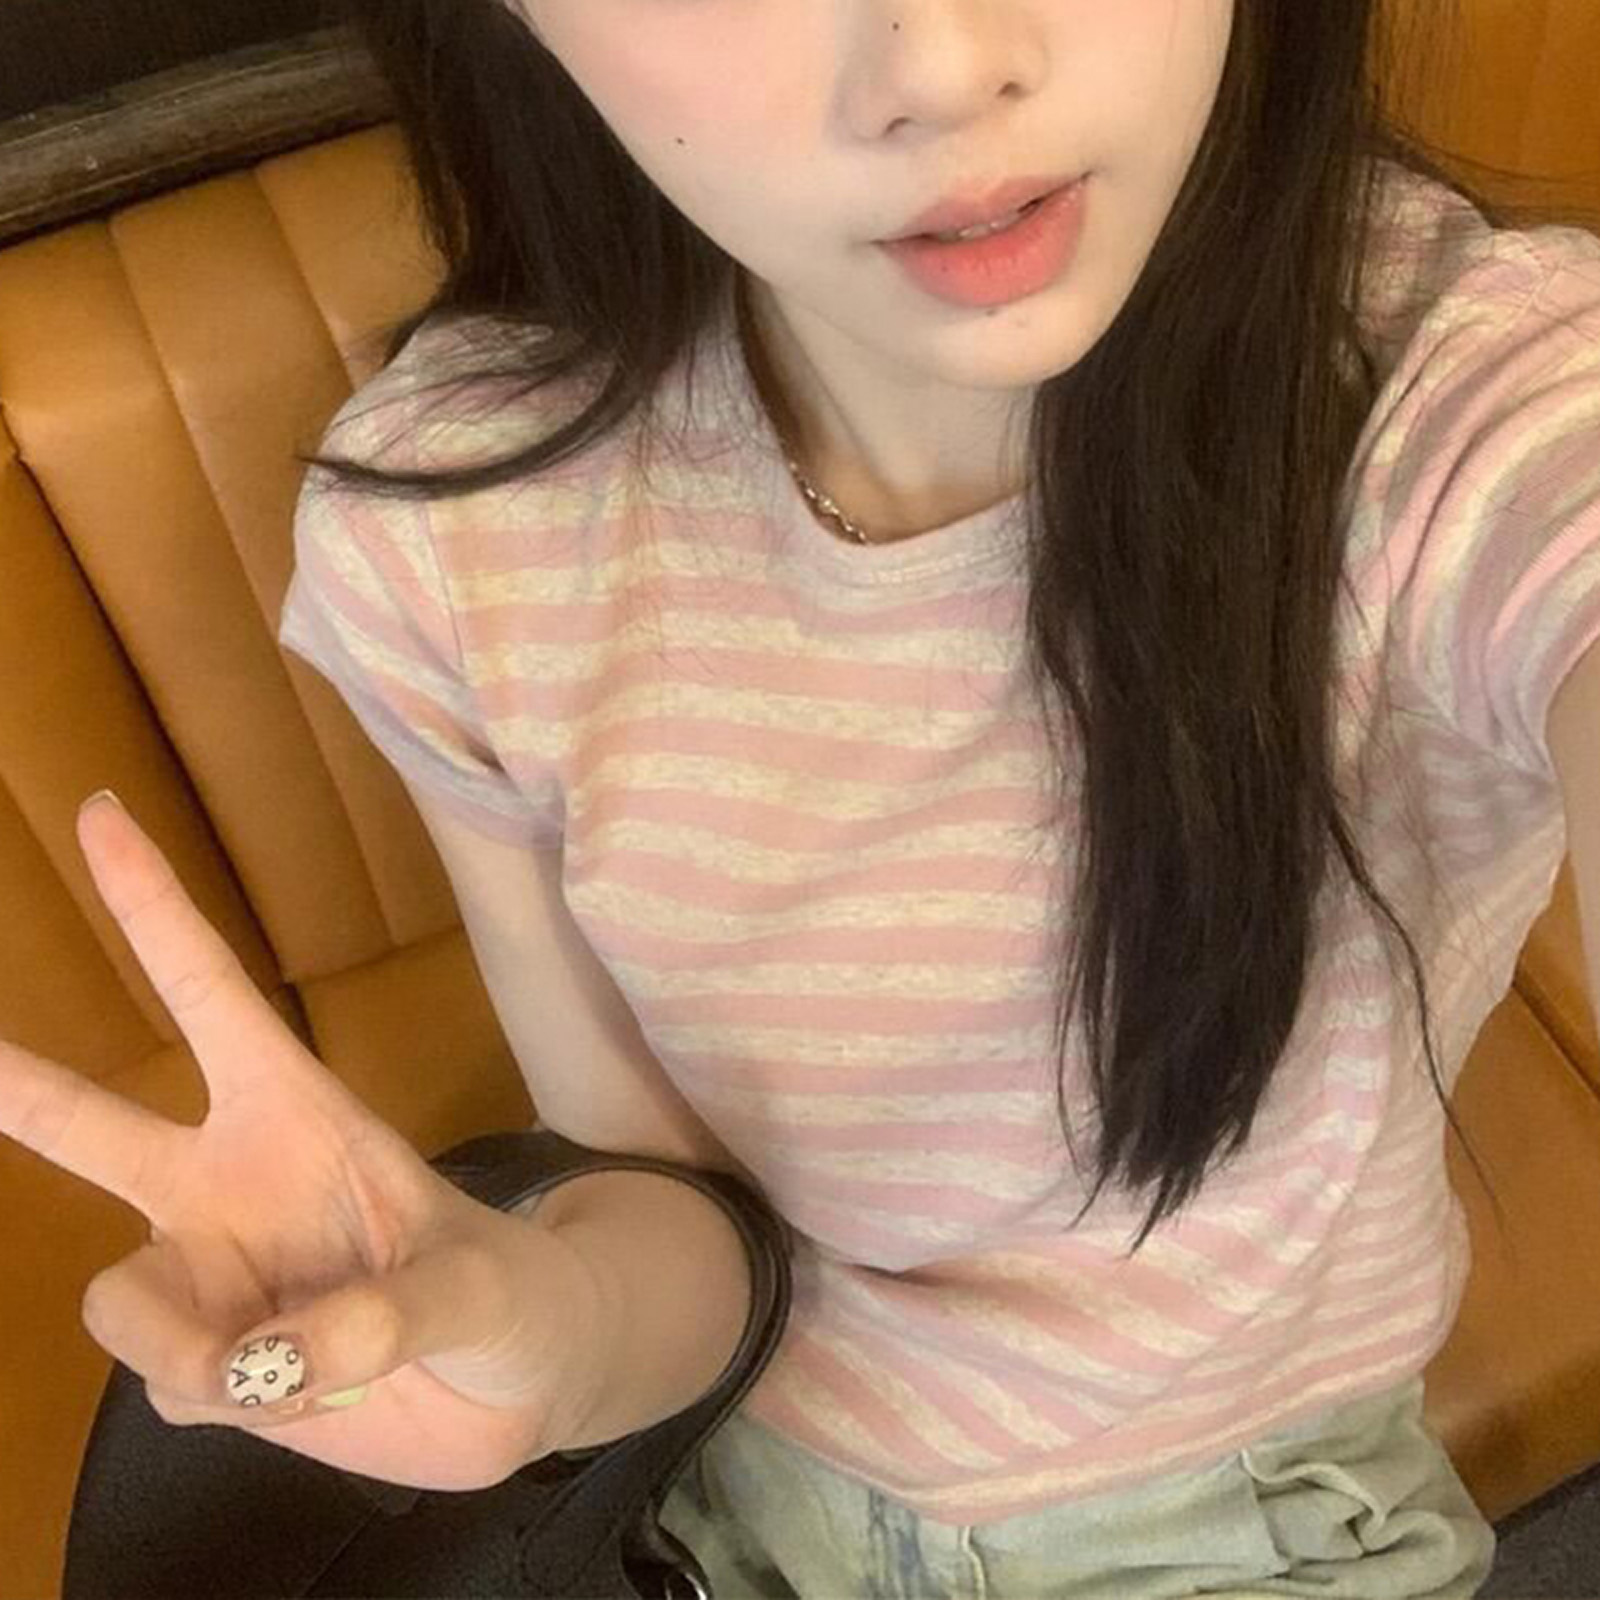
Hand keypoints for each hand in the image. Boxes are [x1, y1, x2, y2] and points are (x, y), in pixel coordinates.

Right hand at [0, 793, 606, 1489]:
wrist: (524, 1383)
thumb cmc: (516, 1292)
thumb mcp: (479, 1285)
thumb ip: (388, 1315)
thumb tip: (269, 1358)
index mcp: (298, 1115)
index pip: (212, 995)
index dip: (155, 908)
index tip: (102, 813)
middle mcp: (233, 1185)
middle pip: (94, 1131)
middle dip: (22, 1089)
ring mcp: (216, 1276)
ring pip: (126, 1308)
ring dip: (193, 1352)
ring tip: (295, 1369)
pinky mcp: (212, 1363)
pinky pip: (177, 1389)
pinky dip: (238, 1405)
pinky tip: (315, 1392)